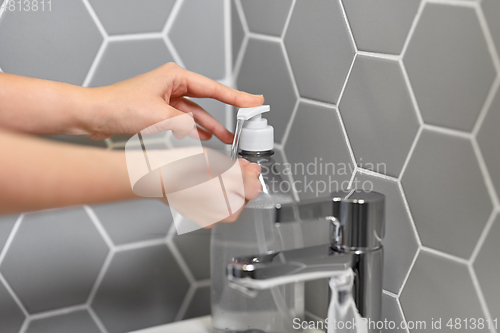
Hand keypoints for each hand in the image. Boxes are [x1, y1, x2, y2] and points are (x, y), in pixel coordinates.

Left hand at [84, 62, 263, 140]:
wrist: (93, 116)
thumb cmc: (116, 106)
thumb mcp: (157, 116)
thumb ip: (183, 124)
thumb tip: (199, 131)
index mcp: (174, 77)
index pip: (213, 88)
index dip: (236, 97)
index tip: (253, 101)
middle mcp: (173, 85)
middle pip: (208, 100)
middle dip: (227, 113)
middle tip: (246, 120)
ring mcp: (167, 99)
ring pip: (197, 113)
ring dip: (211, 126)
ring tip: (227, 138)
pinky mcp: (160, 111)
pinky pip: (185, 120)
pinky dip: (194, 129)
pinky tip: (204, 137)